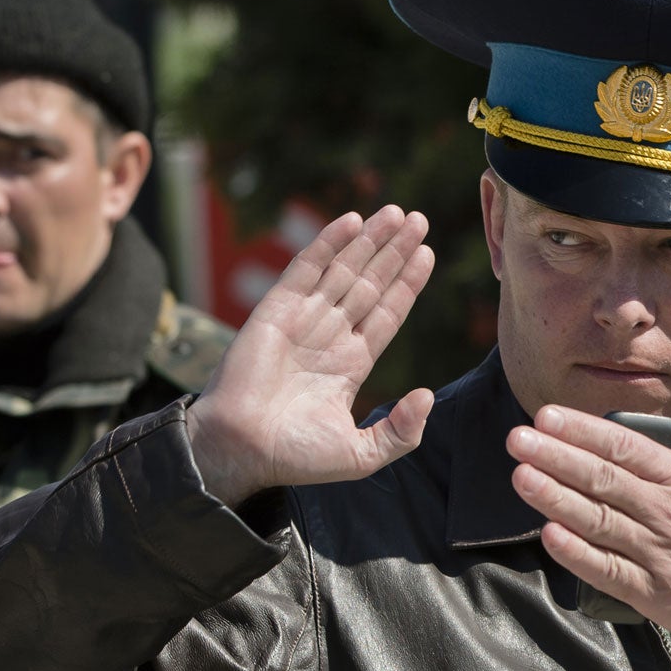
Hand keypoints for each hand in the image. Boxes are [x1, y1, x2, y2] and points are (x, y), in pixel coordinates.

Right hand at [185, 205, 437, 504]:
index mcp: (351, 364)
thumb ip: (400, 431)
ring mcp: (303, 319)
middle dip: (394, 252)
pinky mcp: (275, 309)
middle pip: (370, 283)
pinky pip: (307, 268)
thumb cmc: (295, 457)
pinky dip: (329, 243)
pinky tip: (353, 220)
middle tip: (419, 220)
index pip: (387, 314)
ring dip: (370, 241)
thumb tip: (428, 395)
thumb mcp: (361, 455)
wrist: (242, 450)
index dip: (407, 283)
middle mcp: (330, 336)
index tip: (427, 254)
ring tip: (396, 213)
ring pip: (344, 270)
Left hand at [507, 406, 670, 647]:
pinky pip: (609, 570)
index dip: (581, 430)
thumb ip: (663, 472)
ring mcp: (660, 552)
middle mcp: (668, 511)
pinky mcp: (655, 593)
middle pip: (603, 477)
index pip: (623, 446)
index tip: (546, 416)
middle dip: (556, 456)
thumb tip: (611, 450)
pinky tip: (550, 535)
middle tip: (518, 439)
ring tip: (522, 477)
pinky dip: (577, 553)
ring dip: (556, 497)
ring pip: (599, 520)